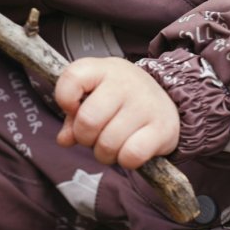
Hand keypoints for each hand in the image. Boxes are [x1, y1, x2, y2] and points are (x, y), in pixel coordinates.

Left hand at [54, 57, 179, 169]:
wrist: (164, 95)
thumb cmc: (119, 97)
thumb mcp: (94, 93)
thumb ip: (74, 114)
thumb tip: (64, 139)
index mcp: (103, 68)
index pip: (72, 78)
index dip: (64, 100)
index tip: (74, 108)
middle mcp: (125, 82)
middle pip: (87, 121)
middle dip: (84, 137)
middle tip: (94, 135)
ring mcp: (146, 104)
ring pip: (108, 144)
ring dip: (104, 153)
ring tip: (113, 143)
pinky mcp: (163, 129)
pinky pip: (131, 156)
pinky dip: (125, 160)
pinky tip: (129, 150)